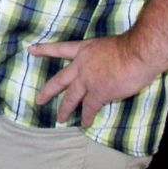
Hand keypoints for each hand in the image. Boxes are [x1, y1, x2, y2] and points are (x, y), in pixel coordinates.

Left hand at [30, 36, 159, 125]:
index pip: (60, 49)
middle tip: (38, 100)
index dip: (44, 49)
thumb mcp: (108, 45)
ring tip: (60, 118)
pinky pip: (90, 108)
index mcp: (84, 49)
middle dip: (48, 91)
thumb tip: (106, 64)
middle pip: (59, 80)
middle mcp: (81, 65)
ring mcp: (88, 80)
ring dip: (65, 109)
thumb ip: (102, 56)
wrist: (137, 54)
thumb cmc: (129, 46)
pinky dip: (87, 116)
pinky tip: (85, 123)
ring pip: (71, 97)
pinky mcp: (98, 93)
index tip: (30, 50)